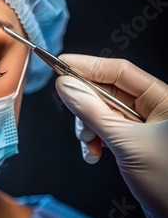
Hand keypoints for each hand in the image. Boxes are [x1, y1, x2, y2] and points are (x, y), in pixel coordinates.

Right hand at [55, 54, 167, 217]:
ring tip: (90, 142)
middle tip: (72, 110)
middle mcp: (154, 110)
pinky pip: (104, 132)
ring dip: (88, 126)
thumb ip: (92, 111)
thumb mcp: (126, 141)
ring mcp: (142, 128)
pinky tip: (94, 153)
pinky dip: (94, 141)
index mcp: (163, 100)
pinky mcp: (133, 144)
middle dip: (86, 103)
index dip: (89, 66)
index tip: (60, 64)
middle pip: (108, 91)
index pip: (120, 72)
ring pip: (102, 113)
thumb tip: (65, 86)